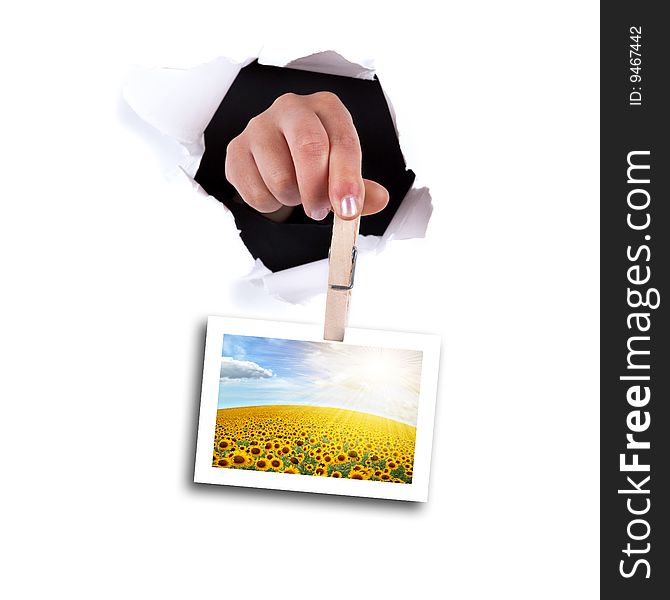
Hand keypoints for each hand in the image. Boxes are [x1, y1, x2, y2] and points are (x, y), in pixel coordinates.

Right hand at [224, 91, 388, 221]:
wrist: (277, 157)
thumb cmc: (315, 160)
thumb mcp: (342, 171)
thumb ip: (361, 188)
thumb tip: (379, 199)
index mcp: (327, 108)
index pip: (342, 141)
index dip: (346, 179)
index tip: (348, 209)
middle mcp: (292, 108)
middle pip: (309, 148)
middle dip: (317, 190)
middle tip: (319, 209)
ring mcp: (259, 126)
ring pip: (280, 178)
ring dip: (292, 199)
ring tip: (295, 192)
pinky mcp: (236, 149)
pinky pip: (255, 192)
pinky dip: (269, 204)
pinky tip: (273, 191)